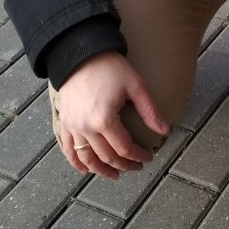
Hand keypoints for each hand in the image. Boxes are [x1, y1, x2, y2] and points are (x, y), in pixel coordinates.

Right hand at [55, 52, 169, 179]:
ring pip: (86, 158)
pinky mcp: (63, 122)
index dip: (138, 156)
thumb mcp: (135, 86)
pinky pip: (68, 149)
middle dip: (124, 165)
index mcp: (105, 120)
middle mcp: (86, 128)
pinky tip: (86, 169)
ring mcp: (72, 127)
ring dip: (100, 170)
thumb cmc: (110, 67)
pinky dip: (77, 162)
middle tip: (135, 166)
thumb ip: (150, 111)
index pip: (124, 148)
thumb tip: (165, 130)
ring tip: (114, 175)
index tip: (148, 157)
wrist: (81, 53)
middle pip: (107, 157)